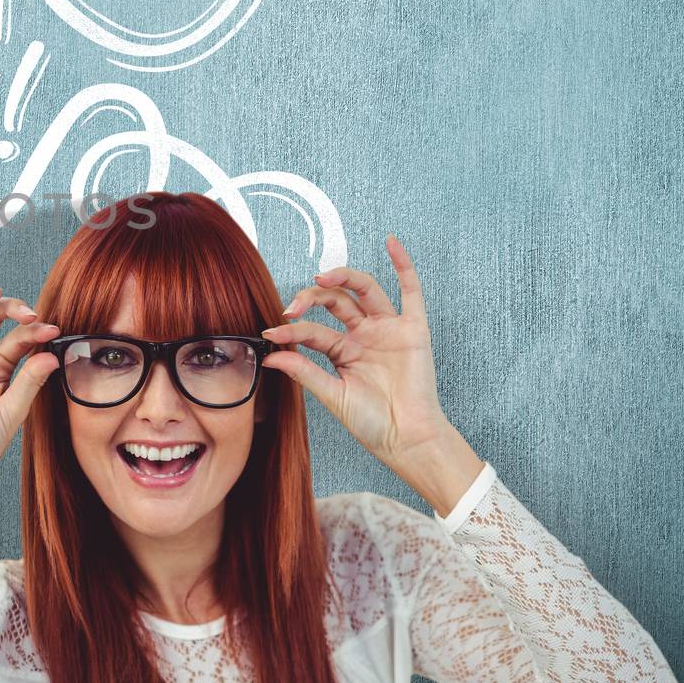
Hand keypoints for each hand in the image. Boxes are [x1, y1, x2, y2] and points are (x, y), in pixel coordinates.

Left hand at [260, 236, 454, 466]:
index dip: (291, 329)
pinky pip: (411, 291)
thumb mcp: (332, 396)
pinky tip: (391, 243)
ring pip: (365, 290)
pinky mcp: (413, 330)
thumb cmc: (373, 423)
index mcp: (342, 351)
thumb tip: (269, 356)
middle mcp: (364, 335)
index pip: (313, 330)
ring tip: (322, 276)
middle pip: (335, 301)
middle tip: (294, 306)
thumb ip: (304, 373)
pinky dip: (403, 265)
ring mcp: (388, 329)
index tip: (271, 333)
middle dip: (312, 298)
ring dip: (344, 277)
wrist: (407, 440)